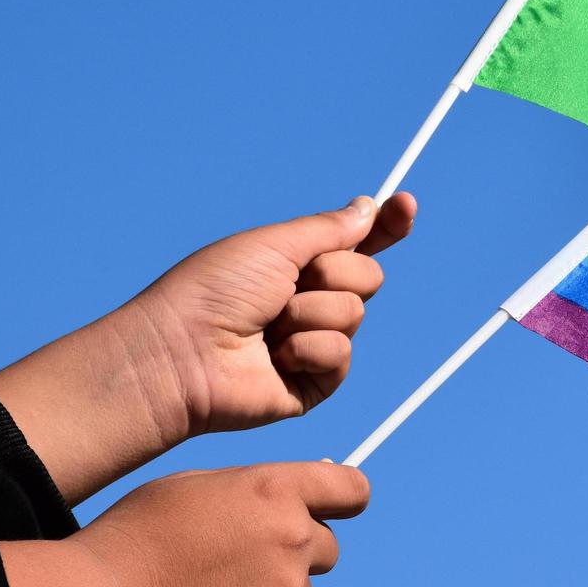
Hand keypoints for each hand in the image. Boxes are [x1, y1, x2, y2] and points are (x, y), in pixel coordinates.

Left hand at [0, 193, 414, 502]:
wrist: (181, 353)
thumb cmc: (212, 292)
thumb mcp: (273, 244)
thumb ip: (329, 228)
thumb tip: (368, 207)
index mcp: (297, 264)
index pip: (357, 243)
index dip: (385, 225)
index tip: (407, 205)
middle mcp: (309, 300)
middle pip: (367, 275)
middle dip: (332, 273)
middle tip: (286, 285)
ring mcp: (313, 341)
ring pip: (355, 313)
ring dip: (311, 313)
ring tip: (269, 326)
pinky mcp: (315, 381)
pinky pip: (342, 354)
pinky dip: (311, 348)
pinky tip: (277, 356)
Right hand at [79, 462, 370, 586]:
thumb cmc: (134, 539)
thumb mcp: (194, 487)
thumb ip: (252, 488)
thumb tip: (296, 495)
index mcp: (276, 491)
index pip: (351, 489)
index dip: (343, 499)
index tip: (335, 509)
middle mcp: (295, 537)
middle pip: (326, 546)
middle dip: (295, 552)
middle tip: (238, 564)